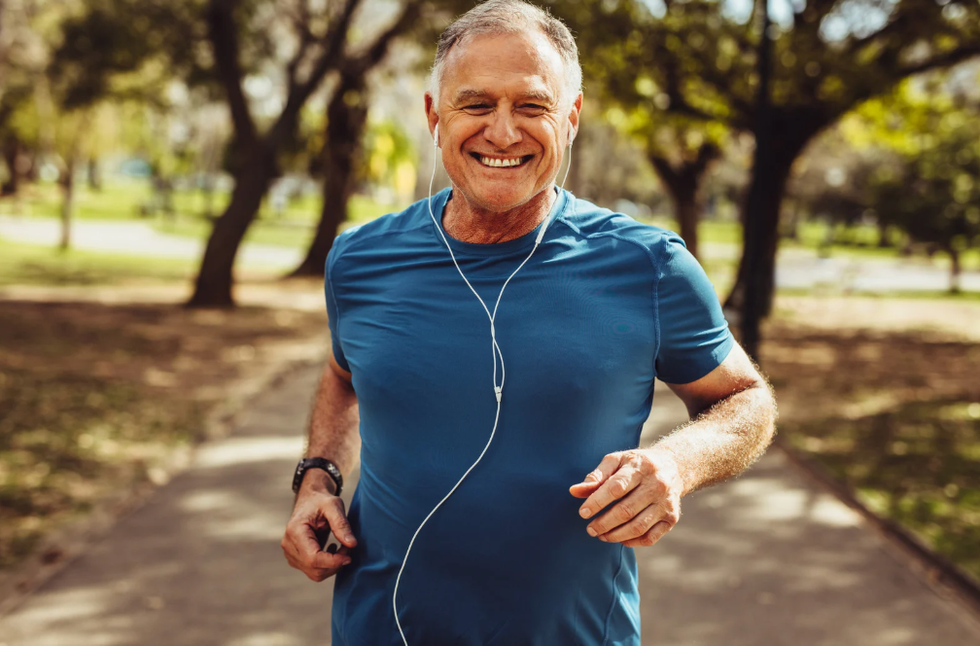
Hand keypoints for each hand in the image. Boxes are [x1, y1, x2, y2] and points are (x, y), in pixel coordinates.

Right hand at [281, 482, 357, 581]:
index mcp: (295, 531)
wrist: (310, 500)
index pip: (313, 558)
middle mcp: (289, 545)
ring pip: (314, 573)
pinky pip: (313, 570)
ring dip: (332, 566)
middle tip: (348, 547)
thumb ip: (342, 524)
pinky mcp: (295, 558)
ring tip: (341, 547)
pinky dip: (327, 565)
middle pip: (314, 569)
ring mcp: (290, 553)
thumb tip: (352, 544)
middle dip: (335, 564)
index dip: (333, 562)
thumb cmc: (321, 500)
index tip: (349, 556)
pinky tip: (331, 549)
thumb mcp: (334, 506)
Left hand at [568, 448, 683, 546]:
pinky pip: (650, 537)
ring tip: (601, 535)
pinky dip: (632, 542)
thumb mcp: (616, 461)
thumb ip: (596, 476)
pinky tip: (620, 538)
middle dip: (604, 523)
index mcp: (640, 467)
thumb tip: (574, 491)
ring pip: (638, 527)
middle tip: (590, 529)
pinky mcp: (672, 518)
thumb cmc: (636, 464)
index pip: (616, 488)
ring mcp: (666, 503)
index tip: (583, 512)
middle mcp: (657, 485)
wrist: (674, 467)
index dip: (597, 502)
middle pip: (626, 510)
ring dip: (615, 535)